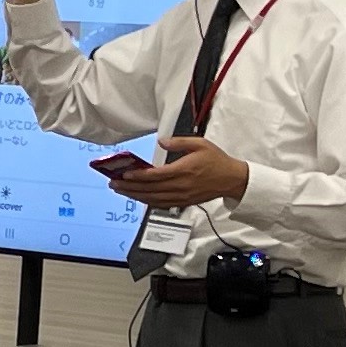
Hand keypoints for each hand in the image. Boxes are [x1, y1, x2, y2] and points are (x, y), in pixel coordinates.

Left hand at [104, 136, 248, 207]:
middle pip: (149, 189)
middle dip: (129, 187)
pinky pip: (160, 204)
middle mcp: (180, 186)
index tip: (124, 174)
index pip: (155, 176)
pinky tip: (137, 197)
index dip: (137, 177)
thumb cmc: (216, 161)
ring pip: (152, 199)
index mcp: (183, 171)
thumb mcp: (200, 144)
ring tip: (120, 190)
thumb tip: (161, 142)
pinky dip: (147, 202)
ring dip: (134, 195)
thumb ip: (179, 142)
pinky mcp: (183, 202)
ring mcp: (181, 197)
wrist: (231, 179)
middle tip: (114, 184)